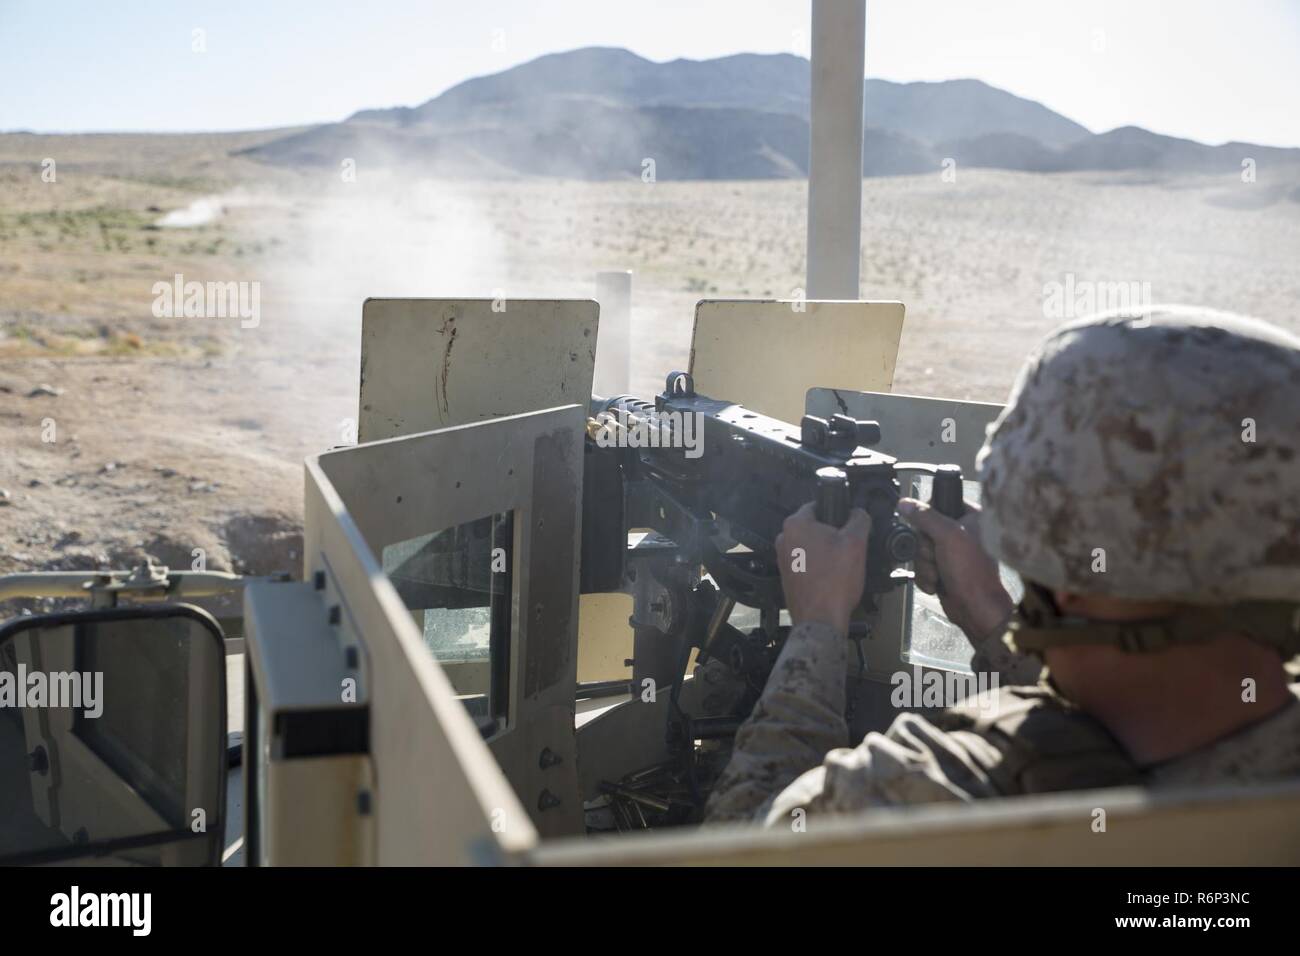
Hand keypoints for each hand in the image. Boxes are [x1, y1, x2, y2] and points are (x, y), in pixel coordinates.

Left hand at [775, 502, 870, 635]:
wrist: (821, 619)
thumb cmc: (835, 582)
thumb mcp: (856, 543)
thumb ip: (859, 519)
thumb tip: (859, 512)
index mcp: (796, 524)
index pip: (817, 505)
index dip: (837, 512)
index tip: (849, 524)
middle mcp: (784, 539)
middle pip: (815, 527)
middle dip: (833, 535)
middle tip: (849, 548)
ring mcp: (783, 559)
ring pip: (811, 546)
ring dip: (827, 552)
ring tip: (842, 566)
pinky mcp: (788, 576)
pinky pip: (807, 563)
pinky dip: (819, 566)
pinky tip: (832, 577)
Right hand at [897, 497, 1012, 642]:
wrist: (975, 608)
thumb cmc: (972, 571)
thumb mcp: (948, 535)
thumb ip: (925, 516)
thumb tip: (905, 503)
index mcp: (971, 517)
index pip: (940, 503)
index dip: (929, 516)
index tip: (930, 528)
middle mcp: (962, 533)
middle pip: (924, 530)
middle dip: (926, 548)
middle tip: (938, 556)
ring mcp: (951, 553)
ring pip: (920, 550)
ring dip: (926, 565)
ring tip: (940, 573)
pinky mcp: (942, 570)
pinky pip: (921, 567)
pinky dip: (926, 576)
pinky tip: (938, 583)